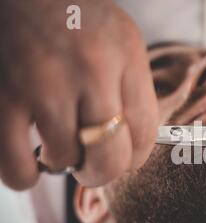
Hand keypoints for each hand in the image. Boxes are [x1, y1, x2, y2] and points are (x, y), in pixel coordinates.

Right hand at [0, 0, 157, 189]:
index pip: (146, 132)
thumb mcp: (121, 41)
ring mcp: (43, 84)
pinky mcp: (1, 96)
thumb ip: (131, 90)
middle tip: (91, 163)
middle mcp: (90, 70)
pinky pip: (15, 165)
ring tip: (56, 144)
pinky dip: (23, 174)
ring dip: (61, 162)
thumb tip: (132, 147)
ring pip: (63, 161)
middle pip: (110, 158)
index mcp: (125, 55)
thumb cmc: (76, 19)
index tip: (125, 157)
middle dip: (102, 171)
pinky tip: (27, 157)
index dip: (136, 157)